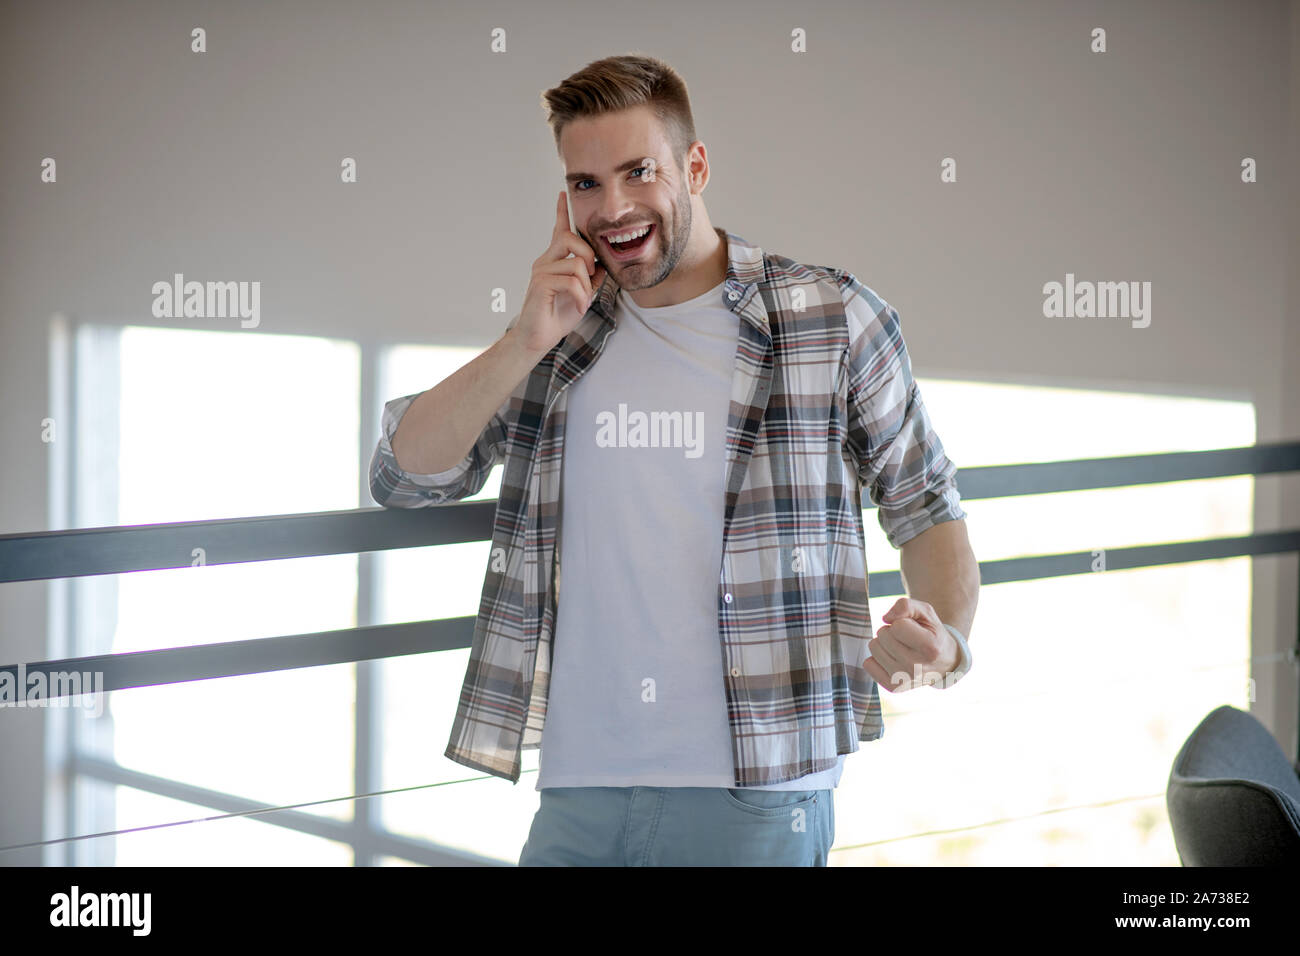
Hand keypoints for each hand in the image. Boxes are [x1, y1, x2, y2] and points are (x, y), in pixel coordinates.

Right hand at [509, 190, 607, 355]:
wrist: (537, 338)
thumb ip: (591, 278)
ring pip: (576, 264)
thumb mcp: (581, 294)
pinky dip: (581, 296)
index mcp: (554, 261)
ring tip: (581, 300)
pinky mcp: (541, 284)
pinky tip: (578, 306)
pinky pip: (572, 281)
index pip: (558, 231)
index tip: (563, 194)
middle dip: (589, 255)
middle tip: (591, 275)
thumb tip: (602, 264)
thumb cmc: (557, 316)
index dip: (561, 212)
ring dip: (586, 286)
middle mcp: (545, 261)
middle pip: (571, 238)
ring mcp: (541, 271)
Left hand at [863, 597, 960, 691]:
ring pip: (873, 647)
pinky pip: (868, 664)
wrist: (944, 663)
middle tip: (906, 638)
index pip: (898, 625)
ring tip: (900, 647)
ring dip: (884, 643)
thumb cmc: (931, 633)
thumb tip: (885, 618)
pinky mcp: (893, 687)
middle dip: (891, 631)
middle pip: (883, 636)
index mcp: (930, 649)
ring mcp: (904, 680)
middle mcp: (917, 668)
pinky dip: (877, 658)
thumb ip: (906, 605)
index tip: (913, 628)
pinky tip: (893, 659)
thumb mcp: (926, 613)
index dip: (902, 622)